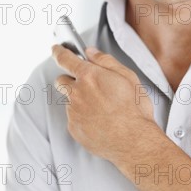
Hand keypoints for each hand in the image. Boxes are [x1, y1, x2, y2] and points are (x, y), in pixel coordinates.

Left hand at [51, 44, 158, 162]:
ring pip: (69, 101)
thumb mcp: (127, 77)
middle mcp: (77, 93)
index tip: (56, 50)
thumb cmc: (134, 109)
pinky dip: (83, 117)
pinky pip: (74, 118)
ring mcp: (73, 112)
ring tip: (102, 109)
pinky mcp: (74, 128)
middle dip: (70, 80)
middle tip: (88, 86)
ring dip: (79, 101)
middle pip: (61, 81)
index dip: (59, 52)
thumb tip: (91, 52)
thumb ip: (106, 61)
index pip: (66, 59)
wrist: (134, 141)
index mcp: (89, 76)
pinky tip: (100, 121)